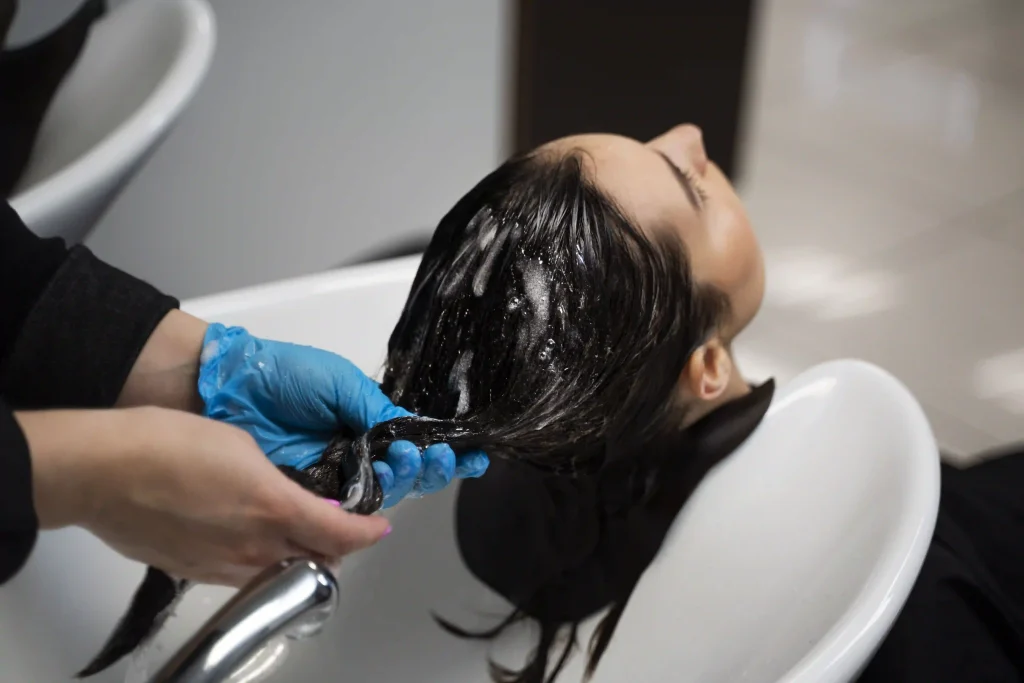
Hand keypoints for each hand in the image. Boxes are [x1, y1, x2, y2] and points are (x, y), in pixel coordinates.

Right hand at [18, 407, 389, 584]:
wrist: (104, 469)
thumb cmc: (168, 444)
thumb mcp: (243, 446)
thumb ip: (279, 480)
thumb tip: (289, 498)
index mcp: (275, 510)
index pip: (342, 535)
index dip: (367, 533)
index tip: (378, 526)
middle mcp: (254, 548)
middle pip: (316, 562)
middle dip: (335, 546)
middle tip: (339, 524)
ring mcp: (222, 567)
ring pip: (279, 573)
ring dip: (297, 556)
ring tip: (294, 529)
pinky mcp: (193, 573)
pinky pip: (242, 575)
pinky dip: (259, 561)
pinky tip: (246, 535)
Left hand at [197, 324, 488, 507]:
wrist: (230, 387)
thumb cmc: (283, 375)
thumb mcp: (340, 383)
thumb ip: (377, 409)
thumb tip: (411, 434)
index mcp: (369, 420)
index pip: (415, 442)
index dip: (443, 452)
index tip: (469, 456)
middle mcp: (358, 451)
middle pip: (407, 474)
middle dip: (427, 468)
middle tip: (426, 458)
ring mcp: (335, 475)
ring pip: (383, 493)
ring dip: (401, 482)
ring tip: (399, 464)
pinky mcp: (309, 495)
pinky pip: (345, 508)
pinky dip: (365, 505)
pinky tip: (377, 493)